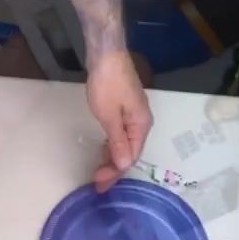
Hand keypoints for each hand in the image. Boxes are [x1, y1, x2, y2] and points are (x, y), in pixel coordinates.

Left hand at [86, 51, 152, 192]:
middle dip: (114, 168)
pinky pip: (121, 134)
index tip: (100, 184)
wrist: (106, 55)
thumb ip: (117, 142)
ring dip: (112, 158)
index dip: (116, 173)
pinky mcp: (124, 109)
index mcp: (141, 126)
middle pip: (129, 152)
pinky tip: (104, 151)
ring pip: (125, 143)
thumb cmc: (108, 85)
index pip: (131, 157)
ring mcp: (133, 115)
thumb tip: (125, 166)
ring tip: (98, 171)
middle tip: (97, 182)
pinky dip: (112, 145)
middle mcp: (141, 122)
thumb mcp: (110, 117)